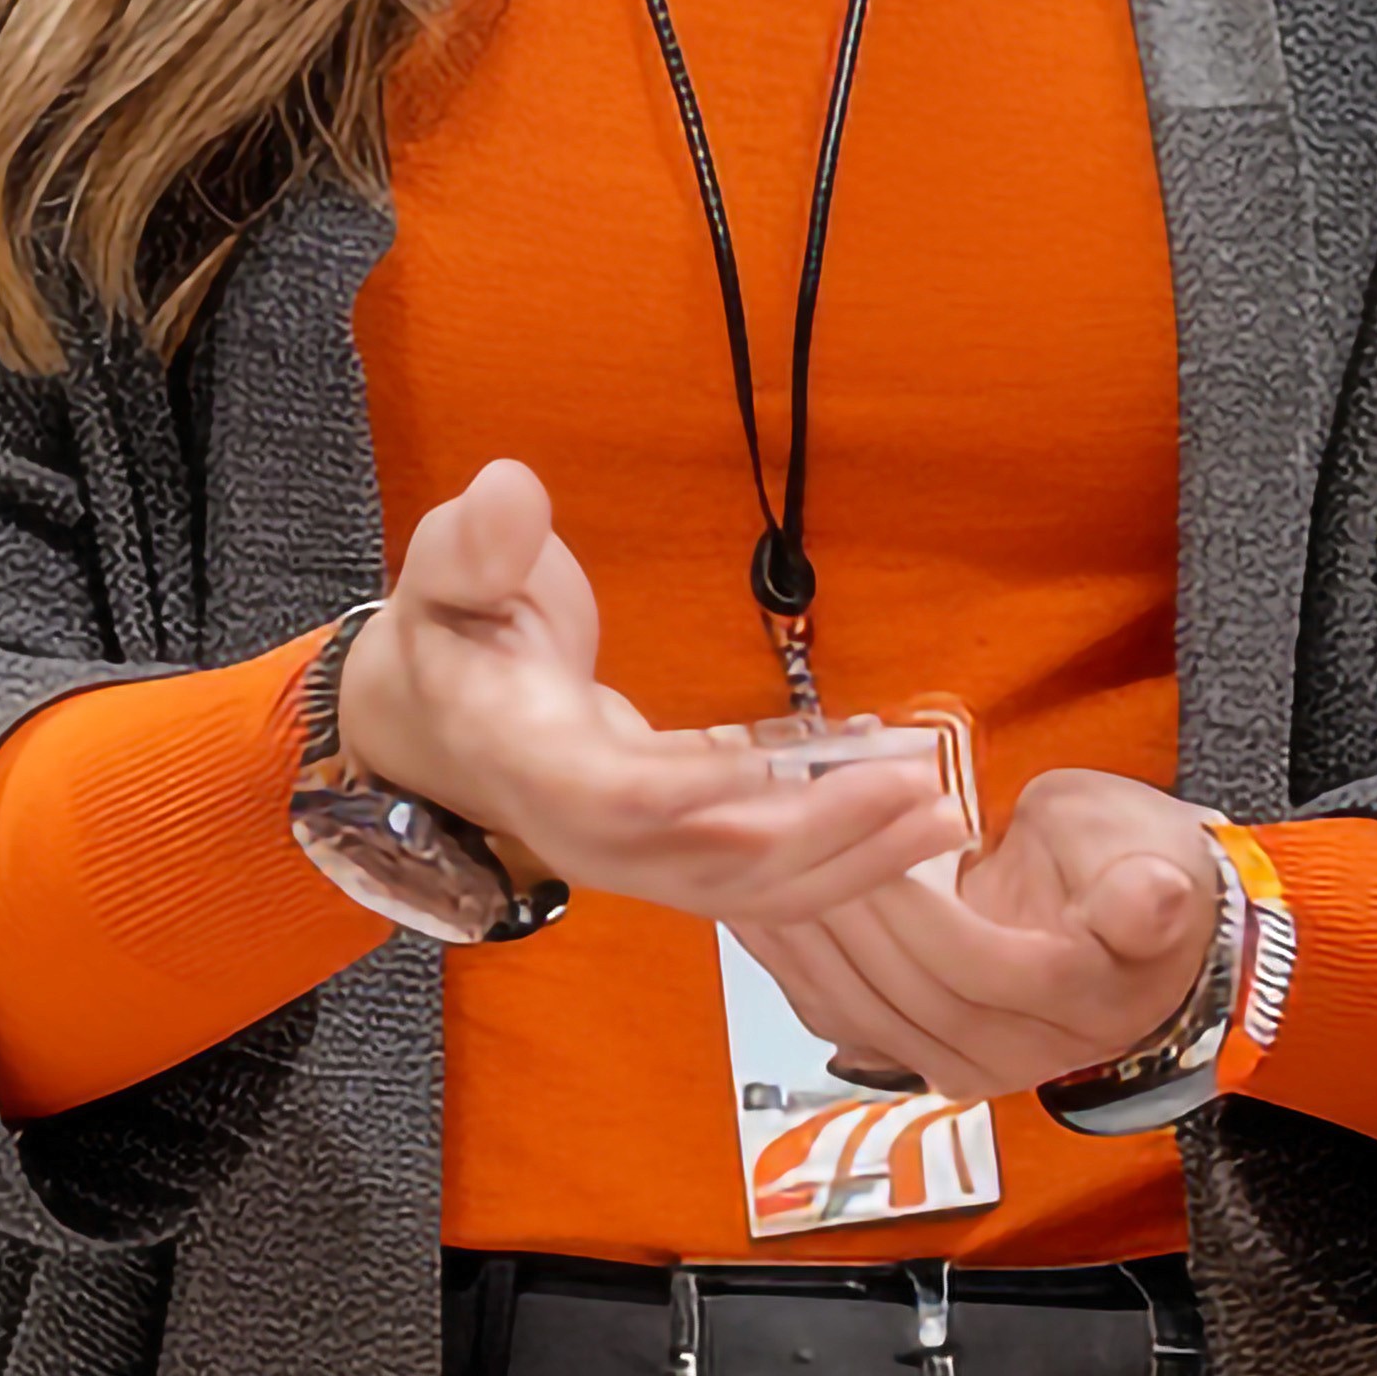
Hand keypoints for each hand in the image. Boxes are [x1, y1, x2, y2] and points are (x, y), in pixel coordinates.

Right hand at [335, 461, 964, 927]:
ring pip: (746, 886)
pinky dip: (835, 854)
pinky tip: (907, 817)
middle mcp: (581, 829)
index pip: (612, 795)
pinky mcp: (671, 853)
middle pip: (706, 860)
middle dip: (817, 834)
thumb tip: (508, 489)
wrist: (435, 720)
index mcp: (524, 757)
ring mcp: (630, 854)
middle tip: (917, 787)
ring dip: (850, 857)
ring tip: (941, 813)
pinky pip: (758, 876)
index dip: (691, 792)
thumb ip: (476, 543)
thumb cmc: (453, 631)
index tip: (780, 766)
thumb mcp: (446, 572)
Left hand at [732, 767, 1224, 1101]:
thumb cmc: (1141, 881)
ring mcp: (965, 1061)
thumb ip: (1145, 892)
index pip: (965, 960)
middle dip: (841, 912)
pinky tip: (763, 920)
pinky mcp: (924, 1052)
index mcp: (1072, 998)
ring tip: (759, 874)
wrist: (1144, 945)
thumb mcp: (1159, 864)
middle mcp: (1013, 1050)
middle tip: (793, 841)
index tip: (867, 840)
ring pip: (860, 1010)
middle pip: (900, 988)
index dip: (909, 904)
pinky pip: (844, 1018)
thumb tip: (1153, 896)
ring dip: (803, 941)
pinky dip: (797, 969)